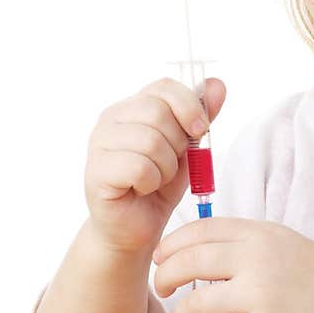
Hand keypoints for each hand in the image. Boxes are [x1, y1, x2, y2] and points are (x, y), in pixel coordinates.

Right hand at [84, 76, 226, 254]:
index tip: (200, 131)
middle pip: (158, 112)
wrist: (135, 228)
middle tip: (170, 165)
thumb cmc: (159, 186)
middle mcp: (111, 119)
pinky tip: (142, 189)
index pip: (164, 87)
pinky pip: (139, 167)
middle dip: (177, 143)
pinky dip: (151, 182)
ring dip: (165, 167)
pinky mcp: (96, 171)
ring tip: (156, 179)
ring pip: (150, 141)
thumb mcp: (187, 149)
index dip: (189, 106)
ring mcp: (99, 144)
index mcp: (132, 107)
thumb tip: (218, 84)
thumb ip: (200, 117)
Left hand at [152, 218, 313, 312]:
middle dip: (165, 279)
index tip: (162, 260)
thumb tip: (196, 255)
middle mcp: (256, 259)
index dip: (171, 246)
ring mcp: (260, 295)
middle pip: (186, 263)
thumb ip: (242, 243)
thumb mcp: (281, 241)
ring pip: (194, 304)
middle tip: (164, 291)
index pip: (198, 231)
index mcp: (257, 234)